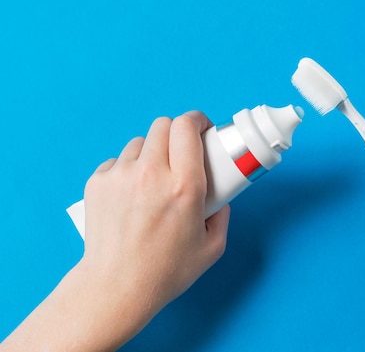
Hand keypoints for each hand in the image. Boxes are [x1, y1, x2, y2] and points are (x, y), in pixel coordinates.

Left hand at [1, 111, 229, 351]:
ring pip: (140, 142)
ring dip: (152, 153)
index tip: (203, 129)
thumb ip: (222, 216)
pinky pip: (118, 161)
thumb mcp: (212, 247)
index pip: (187, 126)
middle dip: (177, 133)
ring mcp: (120, 176)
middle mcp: (151, 174)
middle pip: (163, 125)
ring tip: (154, 179)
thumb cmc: (165, 272)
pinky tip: (132, 194)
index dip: (197, 121)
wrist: (115, 287)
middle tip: (182, 152)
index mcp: (184, 186)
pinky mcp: (98, 183)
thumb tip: (220, 198)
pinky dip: (128, 170)